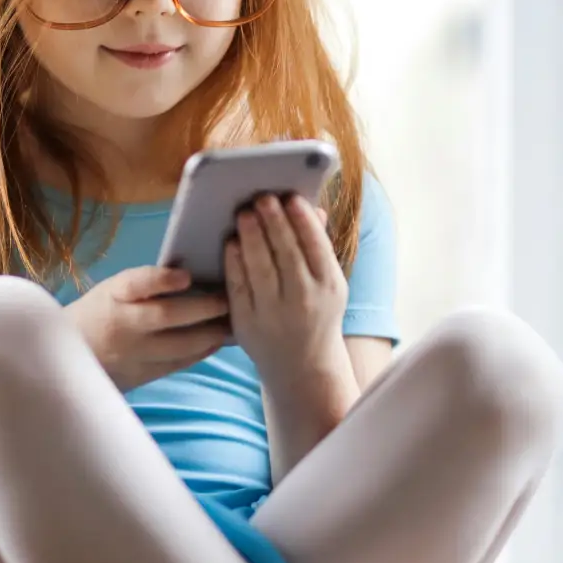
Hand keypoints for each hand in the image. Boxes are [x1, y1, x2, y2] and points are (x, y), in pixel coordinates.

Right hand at [66, 266, 230, 392]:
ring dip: (209, 334)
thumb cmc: (98, 314)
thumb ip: (144, 285)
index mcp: (113, 296)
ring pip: (178, 345)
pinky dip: (200, 352)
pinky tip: (215, 342)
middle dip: (203, 308)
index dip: (162, 279)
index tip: (186, 275)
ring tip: (228, 324)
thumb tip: (190, 275)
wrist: (67, 358)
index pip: (136, 284)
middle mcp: (122, 325)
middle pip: (166, 316)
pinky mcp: (142, 374)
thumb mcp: (112, 291)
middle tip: (226, 301)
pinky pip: (178, 363)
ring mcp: (132, 353)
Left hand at [222, 194, 346, 381]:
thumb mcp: (329, 284)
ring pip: (261, 267)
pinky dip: (234, 262)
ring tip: (244, 213)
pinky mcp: (248, 322)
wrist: (303, 366)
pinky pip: (239, 286)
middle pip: (286, 253)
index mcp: (330, 285)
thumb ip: (318, 247)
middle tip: (261, 197)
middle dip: (273, 222)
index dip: (301, 220)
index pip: (316, 246)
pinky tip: (232, 242)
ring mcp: (274, 312)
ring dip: (251, 237)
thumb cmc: (317, 314)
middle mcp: (304, 299)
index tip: (290, 197)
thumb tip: (311, 208)